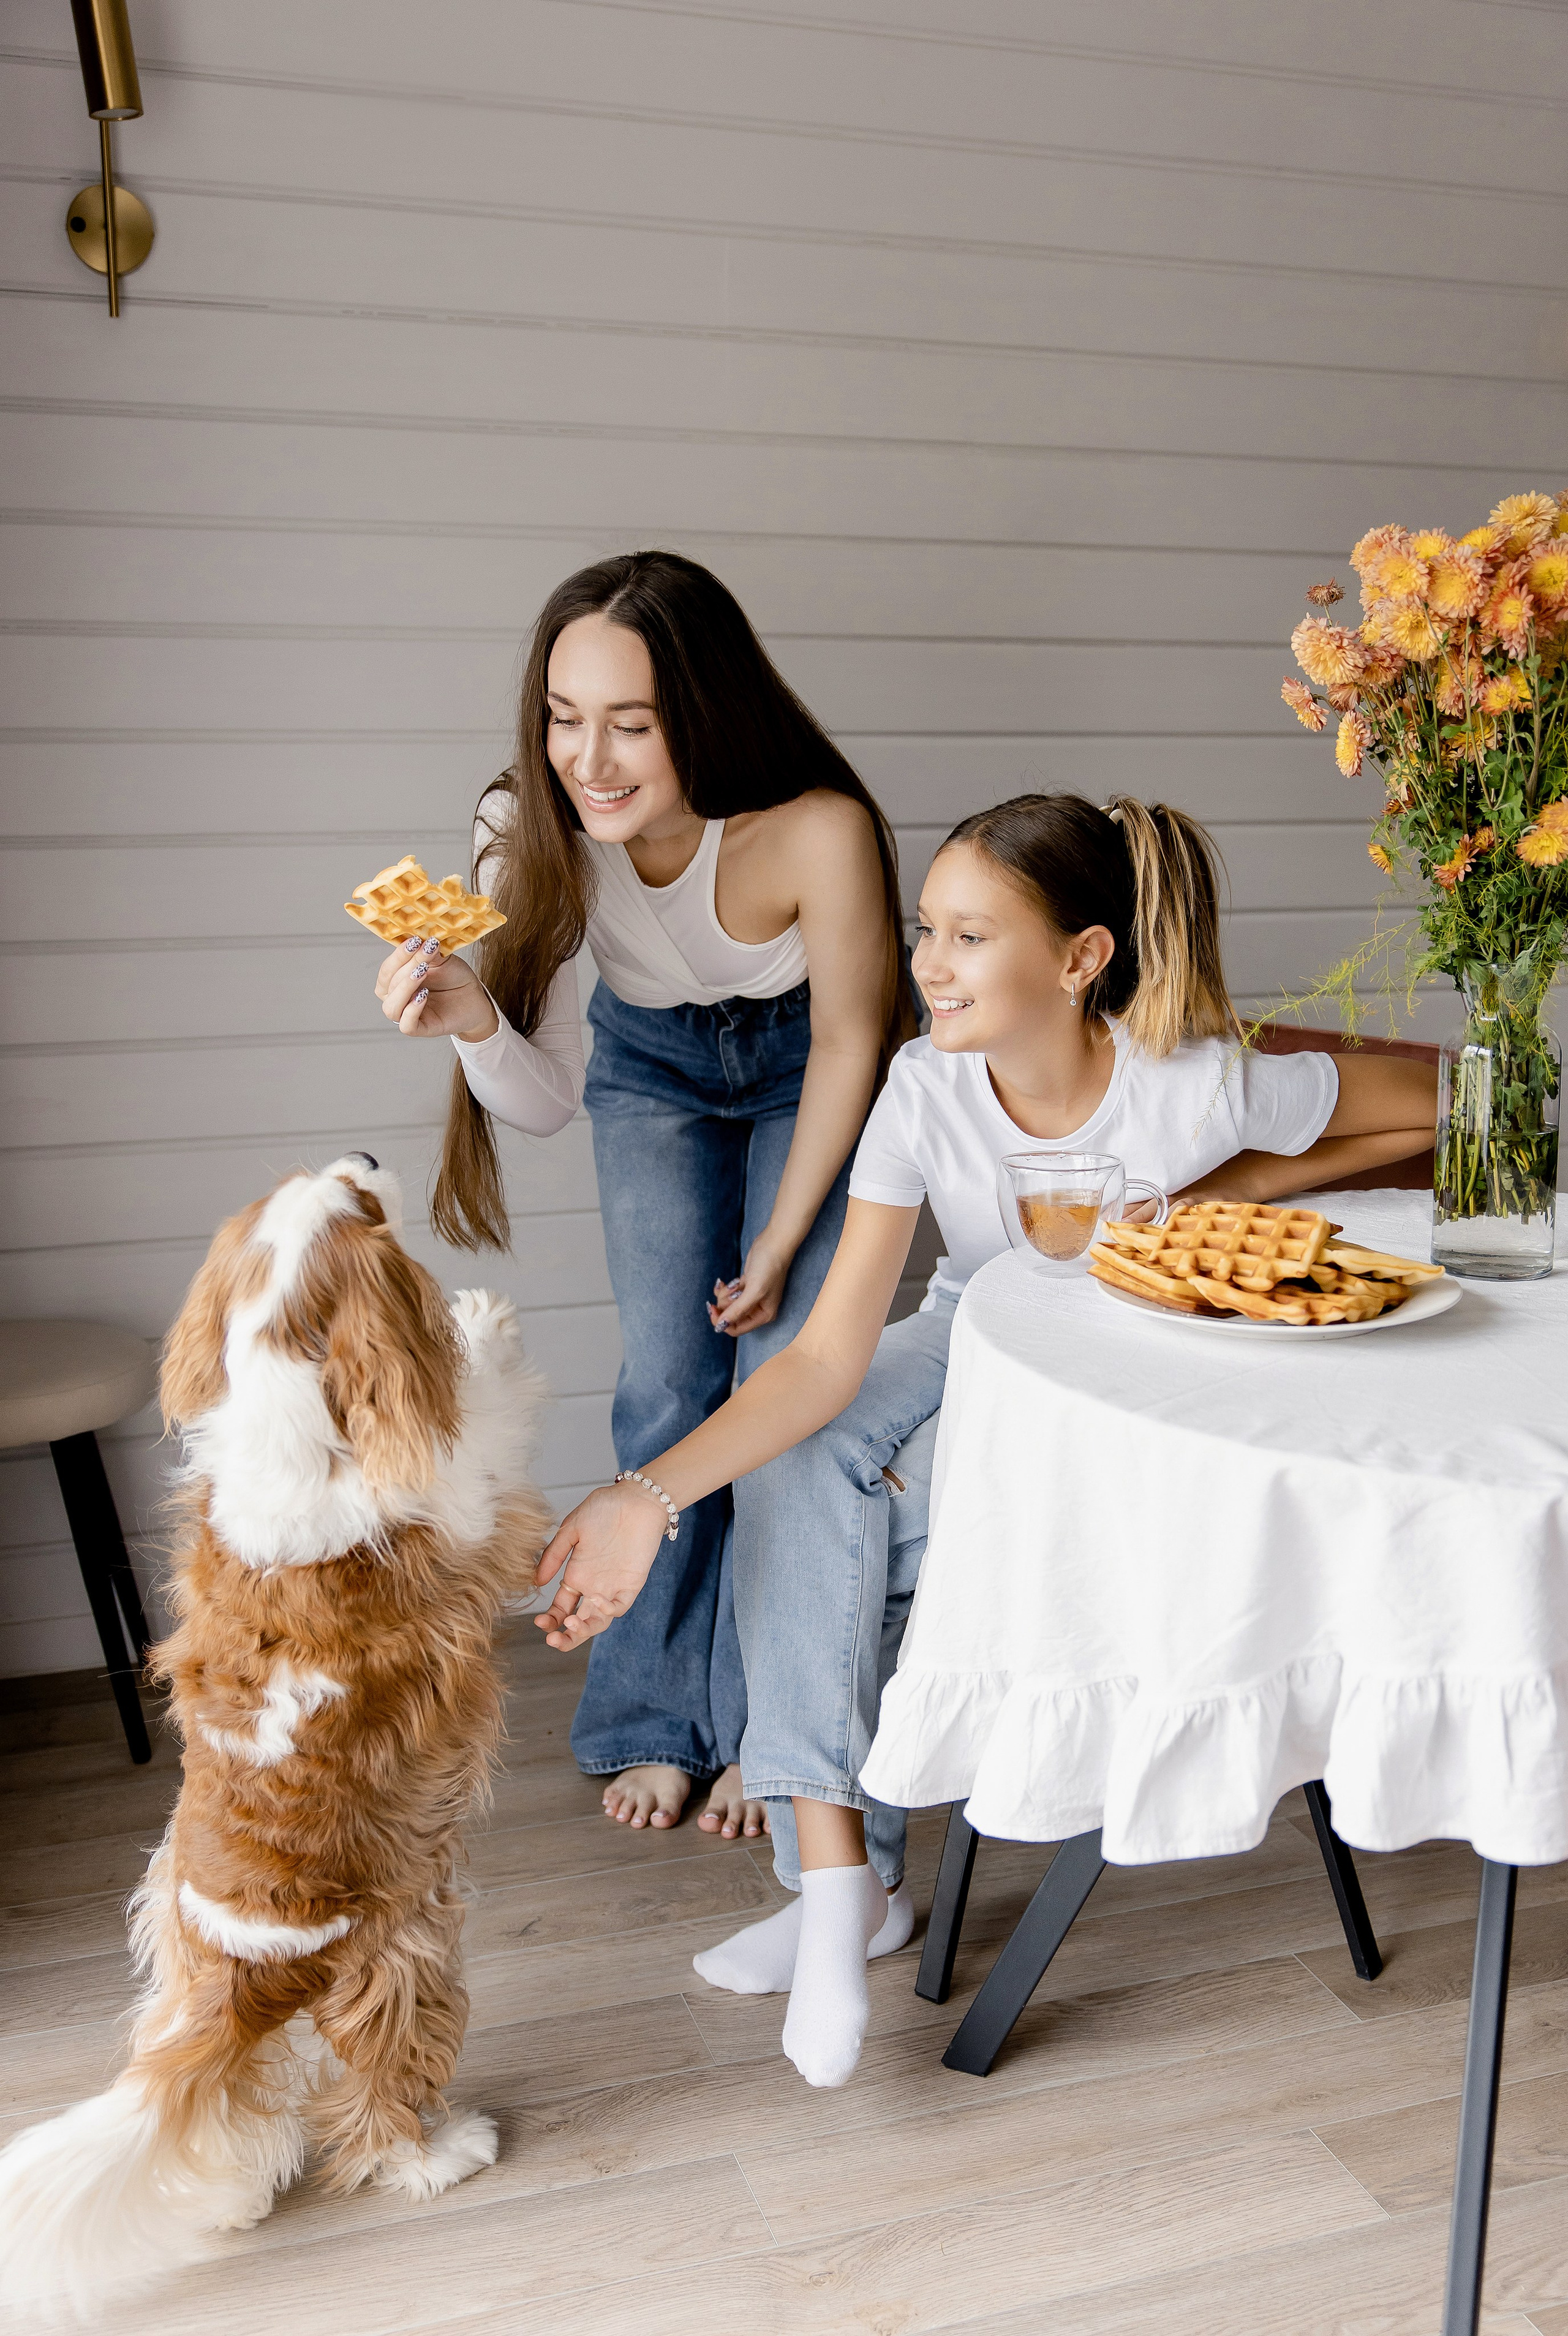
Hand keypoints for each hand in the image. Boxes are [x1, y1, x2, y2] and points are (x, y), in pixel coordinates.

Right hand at [374, 938, 498, 1040]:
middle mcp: (398, 998)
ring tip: (422, 974)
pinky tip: (423, 995)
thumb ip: (428, 953)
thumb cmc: (455, 978)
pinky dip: (412, 1011)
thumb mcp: (442, 960)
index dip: (397, 956)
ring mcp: (408, 1015)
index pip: (387, 970)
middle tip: (424, 958)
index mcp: (396, 980)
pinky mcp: (422, 1029)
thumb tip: (421, 940)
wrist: (475, 997)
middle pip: (389, 985)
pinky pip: (406, 1026)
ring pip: (391, 1008)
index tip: (414, 941)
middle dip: (406, 968)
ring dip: (404, 988)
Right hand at [533, 1482, 669, 1649]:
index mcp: (577, 1576)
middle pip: (579, 1622)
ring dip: (584, 1630)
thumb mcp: (570, 1529)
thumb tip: (537, 1582)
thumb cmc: (604, 1508)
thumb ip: (553, 1555)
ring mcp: (612, 1587)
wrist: (636, 1498)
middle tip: (552, 1639)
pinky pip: (619, 1607)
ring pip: (598, 1621)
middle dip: (566, 1637)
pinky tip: (595, 1601)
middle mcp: (593, 1586)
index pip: (561, 1608)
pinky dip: (607, 1610)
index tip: (540, 1622)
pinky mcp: (632, 1584)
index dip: (550, 1619)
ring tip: (570, 1625)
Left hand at [707, 1235, 792, 1336]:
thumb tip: (721, 1325)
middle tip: (731, 1290)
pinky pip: (728, 1295)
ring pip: (728, 1305)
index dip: (722, 1322)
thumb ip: (737, 1310)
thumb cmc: (770, 1267)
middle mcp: (758, 1309)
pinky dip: (724, 1289)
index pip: (737, 1329)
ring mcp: (751, 1298)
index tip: (712, 1309)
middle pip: (731, 1316)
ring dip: (726, 1294)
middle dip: (726, 1303)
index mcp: (764, 1315)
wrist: (773, 1244)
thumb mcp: (754, 1291)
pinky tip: (723, 1282)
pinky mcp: (745, 1287)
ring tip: (733, 1283)